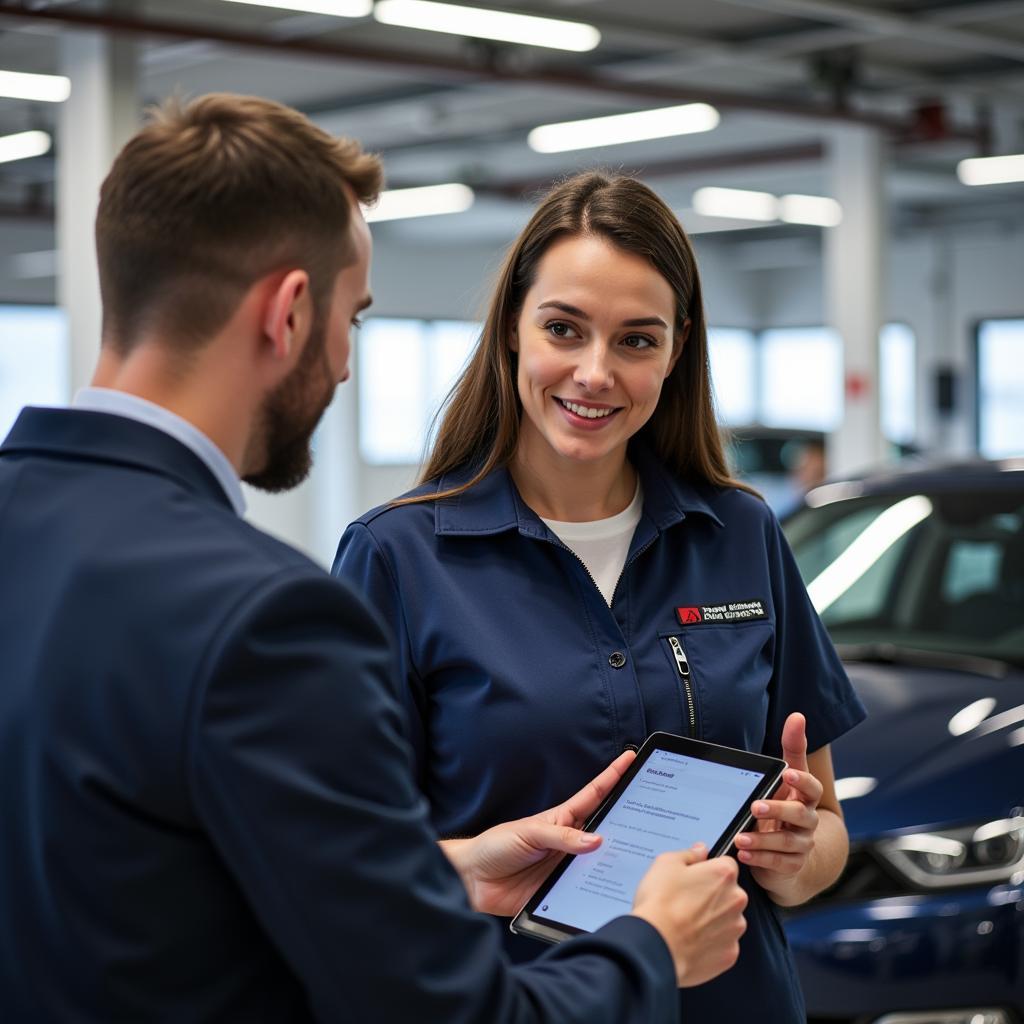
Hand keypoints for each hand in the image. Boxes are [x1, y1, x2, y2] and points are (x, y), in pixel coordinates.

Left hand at [442, 750, 635, 916]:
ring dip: (619, 860)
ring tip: (645, 856)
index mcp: (562, 819)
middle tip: (656, 813)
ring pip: (602, 862)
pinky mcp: (564, 890)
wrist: (474, 880)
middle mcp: (570, 842)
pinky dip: (601, 891)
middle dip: (630, 819)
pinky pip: (588, 890)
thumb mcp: (528, 834)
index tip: (631, 759)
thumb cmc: (496, 846)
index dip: (613, 776)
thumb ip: (561, 838)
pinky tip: (616, 893)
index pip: (594, 795)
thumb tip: (596, 841)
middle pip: (607, 829)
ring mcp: (569, 866)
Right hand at [632, 847, 747, 986]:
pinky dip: (710, 942)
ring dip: (712, 919)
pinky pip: (723, 943)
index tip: (694, 877)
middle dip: (712, 895)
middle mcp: (736, 900)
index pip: (726, 864)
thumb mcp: (666, 863)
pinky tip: (690, 940)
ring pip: (727, 919)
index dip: (708, 870)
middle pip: (729, 892)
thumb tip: (700, 851)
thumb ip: (689, 854)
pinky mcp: (729, 954)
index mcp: (723, 874)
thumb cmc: (660, 903)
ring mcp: (734, 929)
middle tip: (686, 901)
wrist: (656, 946)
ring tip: (686, 923)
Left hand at [734, 712, 822, 898]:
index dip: (802, 780)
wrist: (792, 853)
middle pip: (800, 815)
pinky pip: (779, 863)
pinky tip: (744, 854)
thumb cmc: (785, 807)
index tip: (788, 774)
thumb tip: (798, 716)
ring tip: (741, 838)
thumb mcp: (786, 779)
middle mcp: (807, 821)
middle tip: (755, 806)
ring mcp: (802, 845)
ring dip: (762, 839)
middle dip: (778, 809)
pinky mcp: (792, 865)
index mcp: (804, 797)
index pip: (811, 787)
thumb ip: (792, 749)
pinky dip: (761, 859)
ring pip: (787, 843)